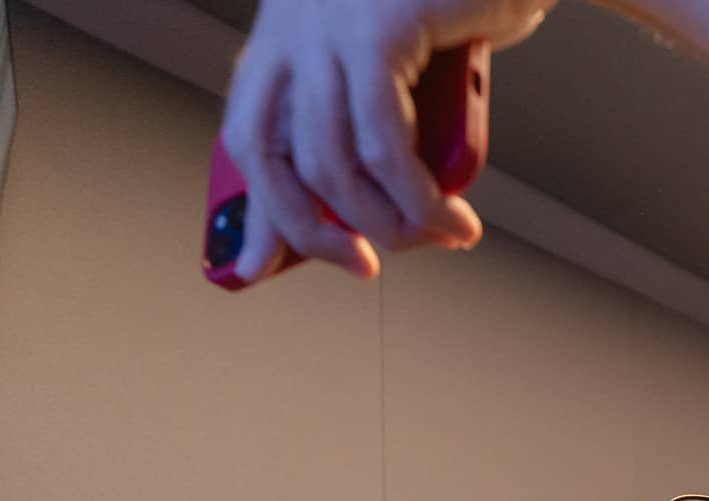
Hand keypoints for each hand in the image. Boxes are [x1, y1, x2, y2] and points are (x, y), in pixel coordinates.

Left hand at [221, 0, 553, 279]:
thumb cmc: (460, 3)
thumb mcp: (399, 66)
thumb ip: (367, 116)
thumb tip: (362, 205)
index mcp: (287, 34)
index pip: (248, 137)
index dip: (257, 210)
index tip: (261, 266)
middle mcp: (294, 27)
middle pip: (276, 158)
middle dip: (318, 232)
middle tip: (367, 262)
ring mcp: (327, 26)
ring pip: (334, 164)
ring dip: (390, 223)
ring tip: (440, 235)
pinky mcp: (375, 29)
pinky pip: (385, 145)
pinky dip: (418, 198)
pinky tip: (449, 215)